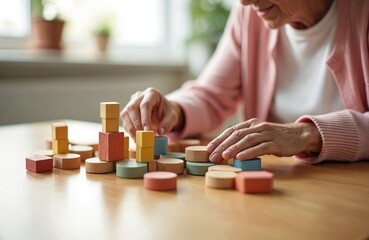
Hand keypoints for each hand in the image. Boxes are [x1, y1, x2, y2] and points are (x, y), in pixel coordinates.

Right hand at [120, 88, 183, 137]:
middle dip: (136, 124)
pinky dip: (129, 130)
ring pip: (125, 114)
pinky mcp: (128, 112)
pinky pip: (125, 121)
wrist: (163, 112)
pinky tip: (136, 138)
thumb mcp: (173, 117)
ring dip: (131, 128)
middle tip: (142, 136)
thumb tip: (160, 132)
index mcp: (152, 94)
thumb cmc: (168, 112)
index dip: (145, 118)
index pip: (145, 105)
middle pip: (132, 108)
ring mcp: (132, 103)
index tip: (147, 131)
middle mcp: (139, 96)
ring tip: (138, 139)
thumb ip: (168, 124)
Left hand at [207, 118, 321, 161]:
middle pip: (236, 135)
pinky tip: (240, 157)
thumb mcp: (259, 135)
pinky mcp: (276, 143)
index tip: (208, 148)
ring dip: (233, 148)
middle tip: (212, 156)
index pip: (231, 130)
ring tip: (223, 156)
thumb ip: (245, 140)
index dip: (219, 139)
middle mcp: (258, 126)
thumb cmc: (275, 137)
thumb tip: (226, 151)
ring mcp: (267, 134)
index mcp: (251, 123)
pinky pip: (260, 147)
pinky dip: (249, 152)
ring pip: (247, 140)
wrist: (298, 135)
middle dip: (222, 145)